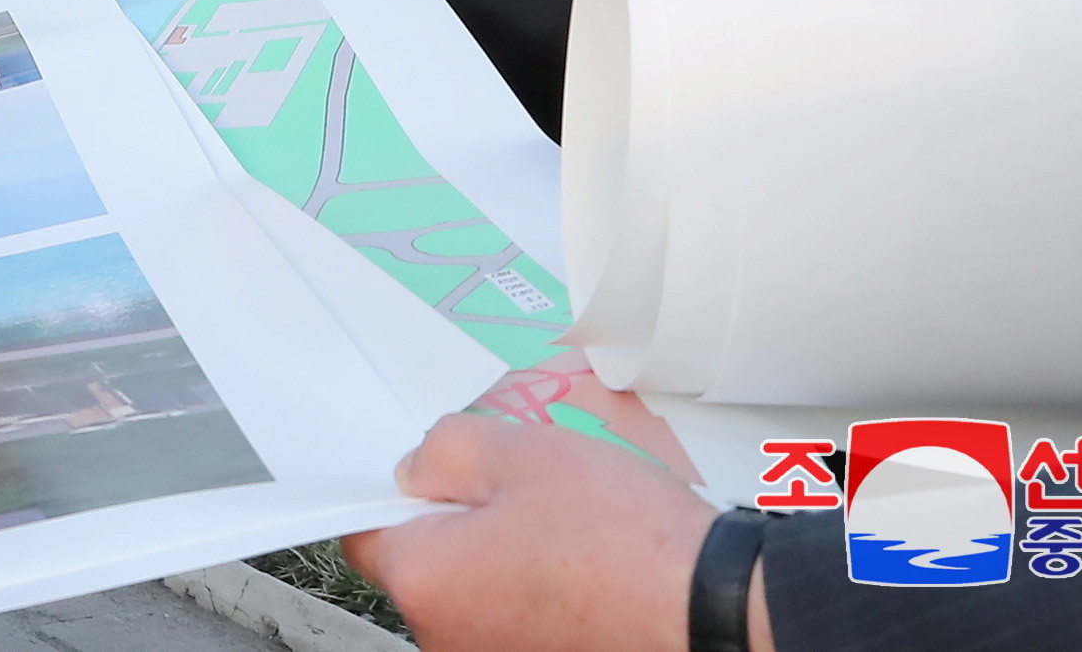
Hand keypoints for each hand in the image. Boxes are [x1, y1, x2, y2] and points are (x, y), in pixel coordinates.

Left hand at [349, 369, 749, 651]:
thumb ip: (445, 449)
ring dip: (504, 560)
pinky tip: (586, 566)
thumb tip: (419, 468)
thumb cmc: (623, 540)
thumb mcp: (518, 451)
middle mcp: (447, 639)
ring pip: (477, 596)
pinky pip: (519, 622)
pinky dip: (541, 594)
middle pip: (425, 566)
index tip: (425, 472)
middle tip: (514, 487)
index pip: (365, 533)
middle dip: (457, 522)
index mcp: (424, 582)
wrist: (717, 608)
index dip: (393, 493)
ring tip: (565, 528)